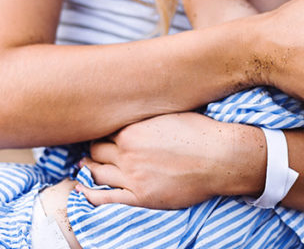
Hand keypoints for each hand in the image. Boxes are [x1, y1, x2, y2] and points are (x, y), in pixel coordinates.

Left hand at [76, 113, 258, 208]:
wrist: (220, 157)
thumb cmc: (200, 132)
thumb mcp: (169, 113)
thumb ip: (146, 116)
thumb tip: (137, 105)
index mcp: (132, 130)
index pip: (102, 130)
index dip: (100, 132)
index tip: (100, 133)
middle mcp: (127, 152)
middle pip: (96, 151)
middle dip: (93, 150)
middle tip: (92, 150)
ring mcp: (133, 176)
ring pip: (97, 173)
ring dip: (88, 170)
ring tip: (84, 168)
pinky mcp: (141, 197)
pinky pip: (106, 197)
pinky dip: (91, 194)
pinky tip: (83, 191)